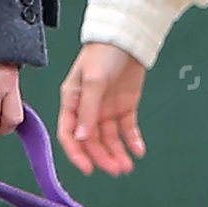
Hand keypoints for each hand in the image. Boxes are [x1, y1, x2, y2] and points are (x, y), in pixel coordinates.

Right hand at [58, 42, 147, 175]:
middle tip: (116, 169)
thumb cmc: (103, 52)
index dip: (76, 153)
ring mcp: (107, 108)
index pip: (69, 134)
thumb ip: (88, 111)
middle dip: (103, 157)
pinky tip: (138, 151)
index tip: (88, 169)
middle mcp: (88, 108)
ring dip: (117, 154)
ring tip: (128, 166)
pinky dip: (132, 141)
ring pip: (110, 139)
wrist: (127, 37)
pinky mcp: (125, 106)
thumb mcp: (93, 81)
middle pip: (92, 141)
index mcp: (73, 101)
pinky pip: (127, 129)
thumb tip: (82, 138)